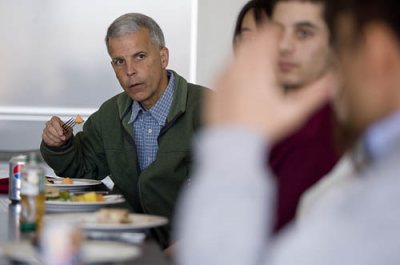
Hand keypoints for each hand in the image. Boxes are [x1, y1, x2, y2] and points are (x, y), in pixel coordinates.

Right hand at [42, 116, 72, 146]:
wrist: (62, 137)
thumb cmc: (65, 131)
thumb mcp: (69, 130)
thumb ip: (67, 130)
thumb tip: (64, 132)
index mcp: (55, 119)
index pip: (54, 122)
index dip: (58, 128)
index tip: (61, 133)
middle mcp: (49, 123)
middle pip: (50, 128)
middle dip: (57, 135)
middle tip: (63, 138)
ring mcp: (45, 130)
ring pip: (49, 135)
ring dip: (57, 139)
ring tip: (62, 140)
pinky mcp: (44, 136)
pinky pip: (48, 140)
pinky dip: (54, 143)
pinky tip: (58, 142)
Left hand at [205, 24, 334, 143]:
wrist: (233, 144)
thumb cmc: (260, 130)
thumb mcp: (293, 113)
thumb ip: (314, 95)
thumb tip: (332, 82)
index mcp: (259, 70)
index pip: (267, 39)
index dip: (274, 32)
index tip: (278, 32)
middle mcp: (240, 69)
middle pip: (251, 41)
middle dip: (262, 38)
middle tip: (269, 41)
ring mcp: (225, 77)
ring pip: (237, 53)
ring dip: (249, 50)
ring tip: (258, 58)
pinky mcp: (215, 86)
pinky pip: (225, 67)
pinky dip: (235, 65)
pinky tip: (242, 74)